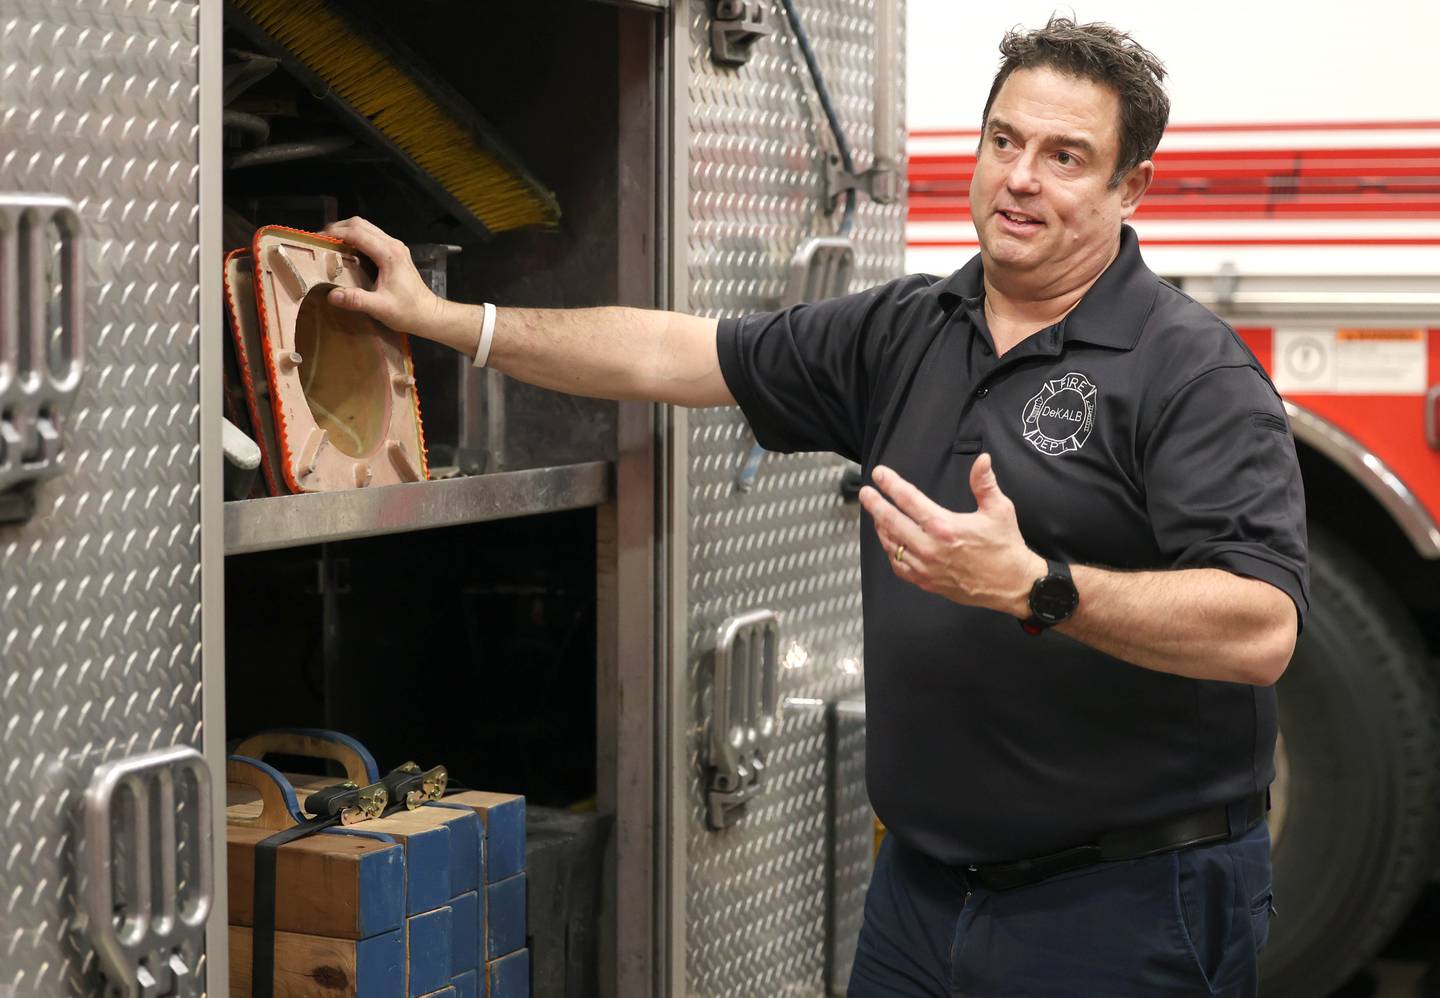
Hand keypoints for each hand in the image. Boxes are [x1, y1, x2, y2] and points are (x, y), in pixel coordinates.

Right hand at [320, 216, 451, 343]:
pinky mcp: (396, 252)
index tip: (317, 239)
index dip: (336, 233)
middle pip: (361, 224)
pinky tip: (347, 251)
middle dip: (338, 228)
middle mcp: (393, 245)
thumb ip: (356, 300)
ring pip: (367, 228)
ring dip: (347, 231)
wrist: (428, 314)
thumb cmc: (407, 311)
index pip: (358, 233)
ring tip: (330, 243)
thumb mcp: (380, 308)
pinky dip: (356, 238)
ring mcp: (395, 247)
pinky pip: (372, 236)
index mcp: (389, 254)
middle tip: (321, 240)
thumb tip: (331, 294)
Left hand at [858, 453, 1045, 616]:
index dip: (891, 484)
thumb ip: (985, 483)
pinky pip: (899, 566)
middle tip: (866, 493)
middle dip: (875, 505)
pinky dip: (891, 552)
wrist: (1012, 584)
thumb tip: (982, 460)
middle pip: (891, 522)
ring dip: (881, 527)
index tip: (879, 474)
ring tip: (876, 514)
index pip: (909, 500)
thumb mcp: (999, 509)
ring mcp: (926, 567)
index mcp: (945, 527)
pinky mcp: (927, 582)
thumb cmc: (1006, 547)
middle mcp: (930, 547)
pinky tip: (890, 542)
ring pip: (892, 545)